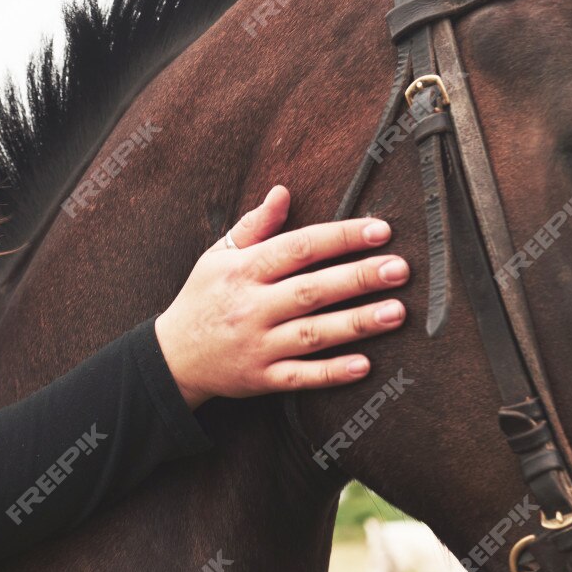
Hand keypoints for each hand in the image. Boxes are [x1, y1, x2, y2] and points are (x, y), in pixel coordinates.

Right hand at [152, 185, 408, 407]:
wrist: (171, 357)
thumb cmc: (203, 298)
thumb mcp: (217, 256)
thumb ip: (255, 226)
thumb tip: (284, 192)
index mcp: (243, 271)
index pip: (298, 248)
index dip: (340, 238)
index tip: (380, 230)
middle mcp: (252, 307)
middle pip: (312, 290)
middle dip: (358, 278)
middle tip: (399, 269)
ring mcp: (257, 346)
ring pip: (312, 333)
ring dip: (356, 324)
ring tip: (396, 312)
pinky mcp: (261, 379)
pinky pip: (300, 376)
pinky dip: (330, 373)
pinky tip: (364, 365)